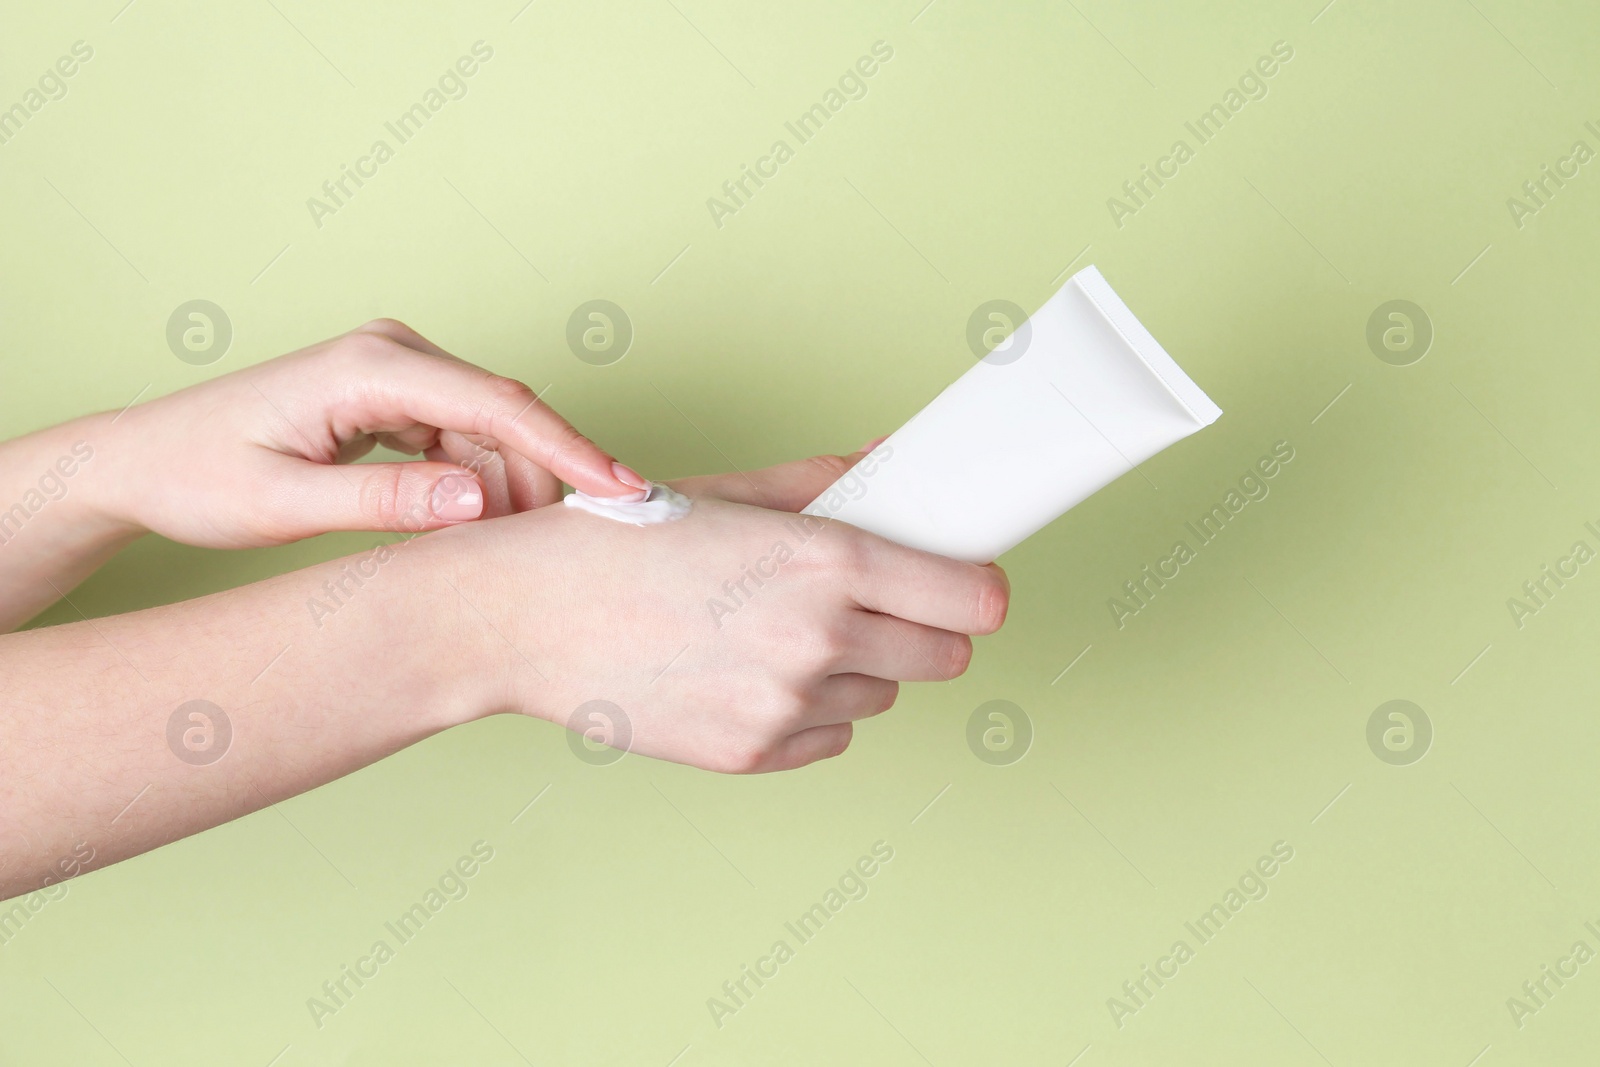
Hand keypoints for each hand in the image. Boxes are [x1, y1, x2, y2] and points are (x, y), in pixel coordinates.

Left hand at [87, 318, 646, 548]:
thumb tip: (477, 502)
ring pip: (490, 431)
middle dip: (547, 479)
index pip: (497, 403)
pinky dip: (480, 483)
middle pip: (505, 415)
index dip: (569, 450)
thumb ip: (383, 504)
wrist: (142, 460)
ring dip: (510, 488)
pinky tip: (478, 527)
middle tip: (576, 548)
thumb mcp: (283, 503)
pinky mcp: (393, 395)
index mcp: (368, 365)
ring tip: (512, 551)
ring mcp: (394, 369)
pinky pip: (463, 438)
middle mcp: (391, 352)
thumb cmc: (197, 476)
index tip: (624, 490)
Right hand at [436, 450, 1009, 771]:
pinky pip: (830, 737)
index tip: (968, 583)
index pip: (972, 599)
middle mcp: (816, 640)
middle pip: (946, 656)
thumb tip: (892, 463)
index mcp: (822, 561)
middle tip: (875, 603)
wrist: (519, 618)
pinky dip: (812, 710)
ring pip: (884, 696)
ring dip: (858, 667)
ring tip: (784, 631)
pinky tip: (752, 670)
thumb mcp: (727, 492)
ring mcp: (785, 707)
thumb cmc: (614, 542)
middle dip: (923, 628)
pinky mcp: (751, 755)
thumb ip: (826, 483)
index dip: (977, 588)